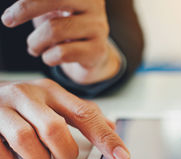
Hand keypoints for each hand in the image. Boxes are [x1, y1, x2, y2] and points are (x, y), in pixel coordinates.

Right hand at [0, 79, 129, 158]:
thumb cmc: (21, 104)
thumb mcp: (52, 102)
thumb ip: (81, 113)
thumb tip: (113, 127)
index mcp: (50, 91)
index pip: (85, 114)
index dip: (106, 138)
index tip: (122, 157)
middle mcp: (26, 95)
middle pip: (54, 130)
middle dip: (62, 152)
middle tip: (59, 155)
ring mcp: (0, 107)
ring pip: (27, 141)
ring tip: (34, 155)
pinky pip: (2, 155)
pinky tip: (10, 153)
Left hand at [1, 0, 120, 84]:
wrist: (92, 54)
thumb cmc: (66, 26)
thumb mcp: (52, 7)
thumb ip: (37, 2)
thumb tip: (13, 10)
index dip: (28, 1)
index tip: (9, 13)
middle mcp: (94, 5)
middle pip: (57, 0)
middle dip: (26, 9)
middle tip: (8, 20)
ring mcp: (98, 28)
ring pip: (55, 30)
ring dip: (35, 42)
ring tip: (34, 48)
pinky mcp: (98, 50)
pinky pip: (62, 53)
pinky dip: (48, 57)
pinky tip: (50, 57)